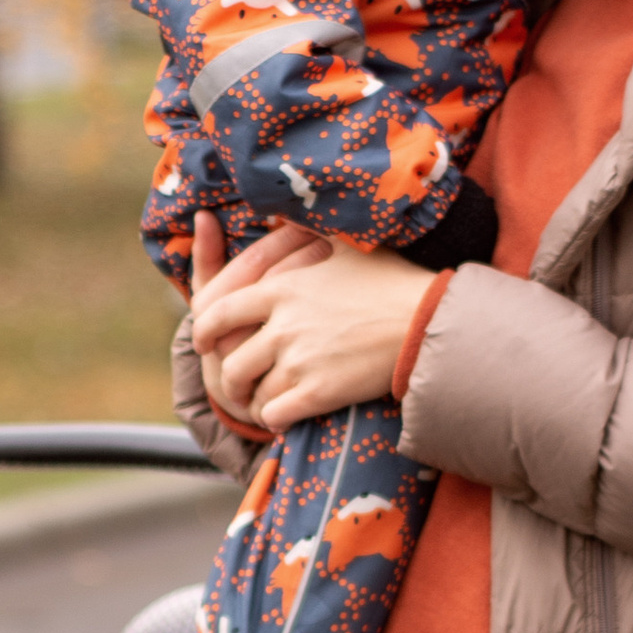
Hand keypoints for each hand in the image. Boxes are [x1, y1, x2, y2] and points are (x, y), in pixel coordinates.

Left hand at [191, 231, 434, 430]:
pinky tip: (284, 418)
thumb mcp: (344, 243)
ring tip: (263, 404)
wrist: (428, 320)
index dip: (205, 332)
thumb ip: (305, 232)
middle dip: (229, 380)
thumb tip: (280, 213)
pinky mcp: (319, 392)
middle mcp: (283, 326)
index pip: (218, 312)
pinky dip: (274, 420)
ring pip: (252, 393)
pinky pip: (275, 415)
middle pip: (231, 363)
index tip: (204, 342)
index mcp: (281, 289)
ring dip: (254, 403)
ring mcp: (300, 361)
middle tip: (237, 387)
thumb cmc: (392, 278)